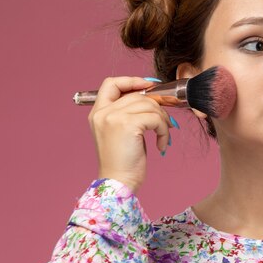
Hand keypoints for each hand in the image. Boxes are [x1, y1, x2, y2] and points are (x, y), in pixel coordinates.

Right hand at [88, 77, 173, 192]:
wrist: (118, 182)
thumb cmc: (123, 161)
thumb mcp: (121, 132)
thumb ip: (129, 113)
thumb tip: (154, 99)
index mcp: (97, 113)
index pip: (111, 83)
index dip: (132, 81)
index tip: (150, 87)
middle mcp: (103, 112)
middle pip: (137, 95)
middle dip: (157, 107)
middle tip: (165, 122)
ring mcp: (113, 117)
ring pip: (149, 105)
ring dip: (162, 120)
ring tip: (163, 135)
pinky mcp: (128, 125)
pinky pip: (155, 118)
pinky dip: (163, 131)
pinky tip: (161, 144)